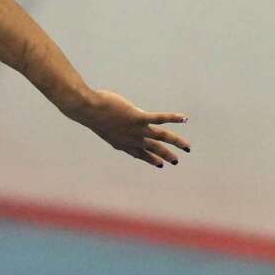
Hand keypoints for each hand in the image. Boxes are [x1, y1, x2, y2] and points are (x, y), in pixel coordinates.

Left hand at [62, 88, 190, 168]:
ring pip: (161, 137)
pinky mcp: (139, 117)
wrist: (87, 109)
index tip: (159, 164)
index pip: (139, 153)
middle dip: (165, 155)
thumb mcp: (100, 124)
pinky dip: (173, 118)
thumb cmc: (90, 113)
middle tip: (175, 161)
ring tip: (187, 148)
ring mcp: (136, 129)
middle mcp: (131, 139)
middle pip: (153, 149)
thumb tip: (112, 119)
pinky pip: (160, 118)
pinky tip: (184, 119)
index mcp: (121, 143)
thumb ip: (110, 126)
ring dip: (176, 142)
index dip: (150, 159)